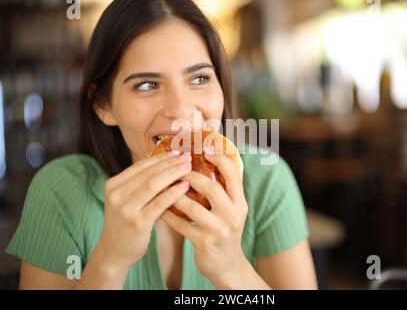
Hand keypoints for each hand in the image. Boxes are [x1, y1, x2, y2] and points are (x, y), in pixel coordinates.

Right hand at [95, 150, 191, 272]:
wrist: (113, 252)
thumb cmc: (125, 224)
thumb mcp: (125, 200)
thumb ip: (138, 184)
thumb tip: (165, 165)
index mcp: (113, 185)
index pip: (140, 166)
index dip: (160, 157)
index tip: (177, 151)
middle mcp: (117, 194)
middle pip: (148, 172)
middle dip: (170, 163)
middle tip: (187, 156)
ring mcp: (126, 209)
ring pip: (153, 184)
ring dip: (173, 173)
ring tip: (189, 167)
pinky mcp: (138, 222)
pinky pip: (160, 203)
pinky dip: (174, 192)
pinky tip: (185, 186)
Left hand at [160, 148, 249, 286]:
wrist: (228, 266)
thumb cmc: (225, 231)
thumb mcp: (233, 211)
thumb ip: (225, 191)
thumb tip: (211, 162)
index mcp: (240, 203)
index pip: (234, 174)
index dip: (219, 158)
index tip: (205, 147)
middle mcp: (233, 215)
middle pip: (212, 188)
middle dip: (191, 176)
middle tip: (177, 168)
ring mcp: (219, 230)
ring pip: (193, 206)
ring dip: (174, 194)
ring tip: (163, 185)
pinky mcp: (204, 243)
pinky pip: (181, 225)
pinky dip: (168, 215)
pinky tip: (159, 208)